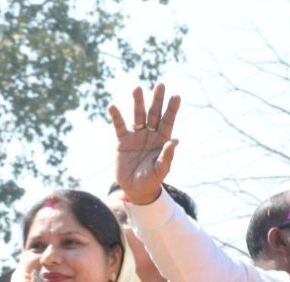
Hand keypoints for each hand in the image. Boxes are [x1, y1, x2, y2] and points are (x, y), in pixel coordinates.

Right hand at [108, 83, 180, 204]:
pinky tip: (113, 107)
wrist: (135, 189)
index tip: (176, 95)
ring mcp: (136, 136)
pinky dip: (116, 117)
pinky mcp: (122, 141)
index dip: (172, 108)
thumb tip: (176, 141)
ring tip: (137, 88)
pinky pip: (119, 126)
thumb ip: (167, 156)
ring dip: (138, 102)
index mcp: (162, 140)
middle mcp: (150, 134)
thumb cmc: (151, 180)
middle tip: (160, 85)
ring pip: (137, 116)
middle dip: (157, 100)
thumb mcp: (161, 170)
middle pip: (154, 113)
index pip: (168, 121)